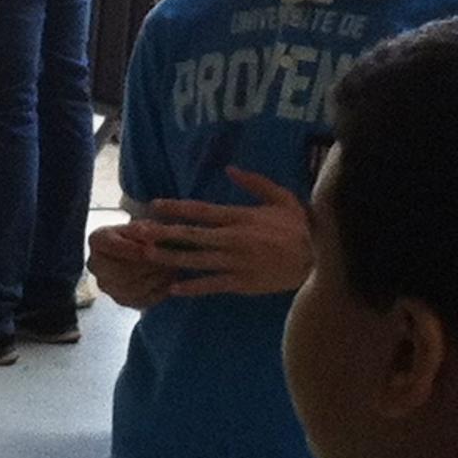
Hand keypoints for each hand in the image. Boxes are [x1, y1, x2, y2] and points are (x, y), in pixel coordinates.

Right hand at [85, 216, 175, 309]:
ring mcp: (105, 284)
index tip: (153, 247)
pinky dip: (157, 292)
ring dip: (154, 280)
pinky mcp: (120, 299)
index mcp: (97, 239)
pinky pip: (139, 300)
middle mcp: (94, 264)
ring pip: (130, 288)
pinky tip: (170, 282)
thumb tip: (144, 234)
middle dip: (146, 267)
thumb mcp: (144, 225)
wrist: (145, 251)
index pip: (112, 246)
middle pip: (119, 271)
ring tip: (172, 270)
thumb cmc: (145, 233)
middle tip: (168, 261)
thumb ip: (144, 230)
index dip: (133, 249)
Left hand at [143, 170, 313, 297]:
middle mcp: (234, 239)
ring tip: (146, 255)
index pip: (202, 211)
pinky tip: (172, 288)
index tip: (155, 205)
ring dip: (170, 257)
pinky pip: (212, 285)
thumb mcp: (281, 197)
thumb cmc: (299, 226)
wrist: (319, 258)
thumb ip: (255, 183)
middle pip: (192, 235)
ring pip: (196, 260)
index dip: (176, 208)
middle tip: (139, 232)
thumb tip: (230, 169)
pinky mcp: (242, 283)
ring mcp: (236, 262)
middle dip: (164, 233)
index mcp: (241, 217)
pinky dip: (192, 287)